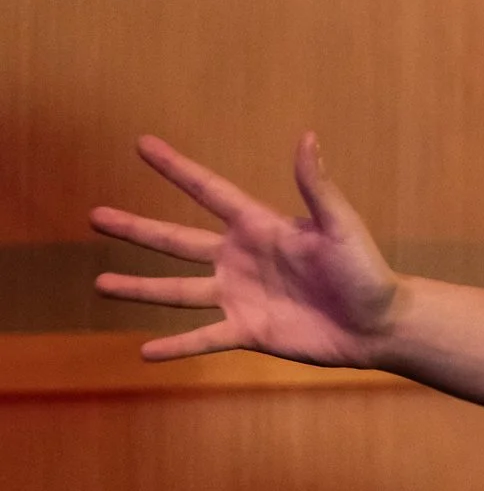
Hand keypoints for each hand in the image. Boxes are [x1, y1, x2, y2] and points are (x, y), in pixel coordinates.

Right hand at [91, 133, 401, 364]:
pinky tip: (145, 353)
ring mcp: (240, 296)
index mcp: (259, 227)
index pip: (209, 191)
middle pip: (176, 241)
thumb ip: (317, 187)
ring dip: (139, 288)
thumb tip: (307, 137)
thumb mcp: (341, 226)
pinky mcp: (248, 331)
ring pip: (177, 291)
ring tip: (100, 283)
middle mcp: (241, 259)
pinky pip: (203, 338)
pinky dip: (176, 346)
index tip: (142, 145)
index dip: (176, 168)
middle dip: (136, 229)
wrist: (381, 325)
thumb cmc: (367, 271)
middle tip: (95, 216)